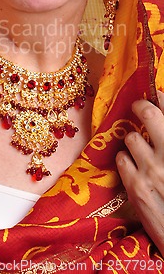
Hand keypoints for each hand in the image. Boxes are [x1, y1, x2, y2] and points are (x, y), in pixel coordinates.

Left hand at [116, 91, 163, 255]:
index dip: (160, 97)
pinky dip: (126, 160)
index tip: (156, 94)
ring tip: (141, 149)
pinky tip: (134, 166)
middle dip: (141, 106)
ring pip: (131, 138)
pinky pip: (121, 159)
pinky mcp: (135, 187)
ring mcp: (151, 170)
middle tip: (140, 106)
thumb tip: (161, 121)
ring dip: (135, 141)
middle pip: (147, 113)